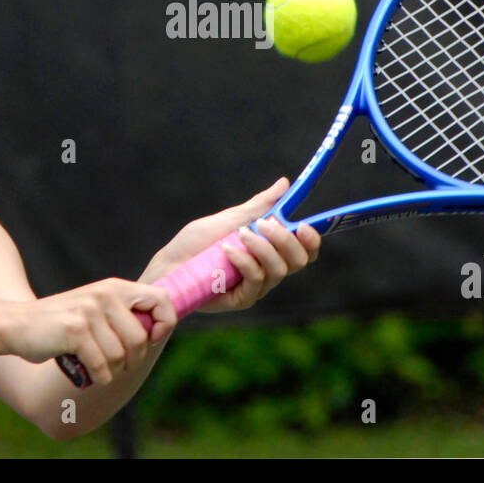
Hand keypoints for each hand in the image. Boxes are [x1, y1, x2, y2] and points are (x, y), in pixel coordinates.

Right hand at [4, 279, 175, 385]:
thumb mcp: (96, 309)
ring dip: (112, 371)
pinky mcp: (75, 329)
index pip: (162, 300)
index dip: (164, 324)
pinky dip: (98, 377)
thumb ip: (123, 315)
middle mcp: (105, 294)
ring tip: (100, 368)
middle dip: (132, 361)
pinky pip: (102, 365)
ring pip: (120, 356)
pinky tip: (89, 375)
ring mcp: (89, 310)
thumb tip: (158, 332)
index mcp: (115, 288)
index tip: (151, 340)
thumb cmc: (62, 326)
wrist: (16, 325)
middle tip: (117, 366)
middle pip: (140, 339)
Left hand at [143, 178, 321, 312]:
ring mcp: (257, 286)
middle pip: (299, 261)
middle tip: (265, 225)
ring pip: (279, 270)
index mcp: (271, 250)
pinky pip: (256, 280)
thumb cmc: (198, 242)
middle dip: (286, 240)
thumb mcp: (232, 218)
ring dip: (262, 247)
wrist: (170, 263)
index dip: (312, 239)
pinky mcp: (242, 298)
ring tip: (240, 235)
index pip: (304, 250)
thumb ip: (261, 205)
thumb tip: (285, 183)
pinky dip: (245, 261)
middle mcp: (269, 270)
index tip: (303, 224)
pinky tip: (227, 251)